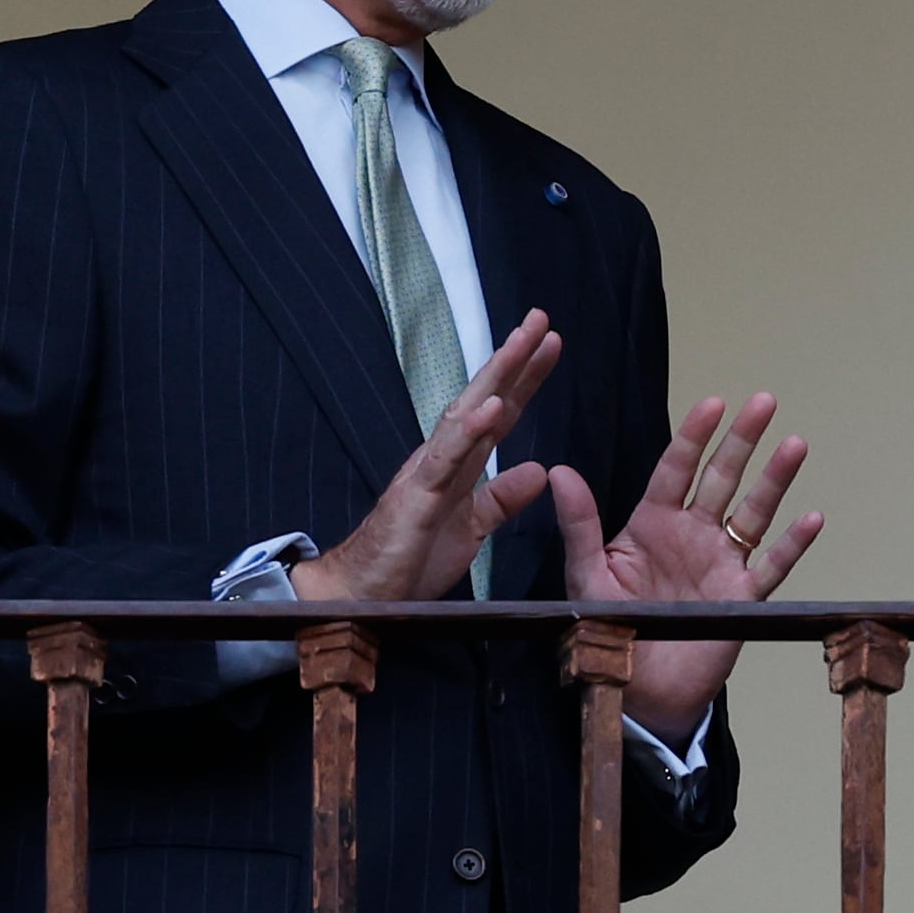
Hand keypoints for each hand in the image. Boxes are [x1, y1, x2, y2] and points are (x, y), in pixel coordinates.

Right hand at [293, 312, 561, 602]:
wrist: (363, 594)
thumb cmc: (411, 559)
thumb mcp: (472, 528)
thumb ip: (501, 499)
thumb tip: (539, 470)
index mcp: (458, 464)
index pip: (498, 414)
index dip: (524, 380)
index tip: (551, 344)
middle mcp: (442, 457)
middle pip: (483, 399)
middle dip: (513, 359)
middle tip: (541, 318)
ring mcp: (427, 473)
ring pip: (464, 415)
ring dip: (495, 378)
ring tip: (521, 343)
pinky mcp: (416, 497)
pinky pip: (445, 459)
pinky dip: (468, 431)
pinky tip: (491, 406)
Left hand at [552, 391, 821, 734]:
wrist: (636, 690)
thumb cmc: (608, 630)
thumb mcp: (587, 575)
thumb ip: (579, 524)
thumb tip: (559, 472)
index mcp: (654, 523)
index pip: (678, 468)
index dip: (695, 435)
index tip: (713, 403)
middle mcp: (693, 534)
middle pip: (723, 477)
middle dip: (743, 439)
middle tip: (764, 401)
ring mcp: (721, 562)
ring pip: (754, 512)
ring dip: (775, 479)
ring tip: (795, 444)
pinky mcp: (742, 597)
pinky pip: (773, 565)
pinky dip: (793, 544)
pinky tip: (812, 518)